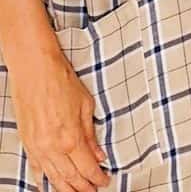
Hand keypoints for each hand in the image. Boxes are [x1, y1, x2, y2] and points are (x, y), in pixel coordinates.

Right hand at [8, 47, 108, 190]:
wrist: (35, 69)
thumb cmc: (61, 80)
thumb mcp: (86, 104)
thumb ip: (91, 133)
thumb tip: (99, 154)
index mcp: (71, 137)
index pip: (87, 167)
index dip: (97, 178)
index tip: (104, 180)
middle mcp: (53, 147)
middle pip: (70, 177)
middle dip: (83, 187)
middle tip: (93, 190)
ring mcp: (37, 147)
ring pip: (53, 177)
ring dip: (66, 187)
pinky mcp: (27, 143)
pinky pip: (36, 168)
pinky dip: (44, 179)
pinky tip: (50, 185)